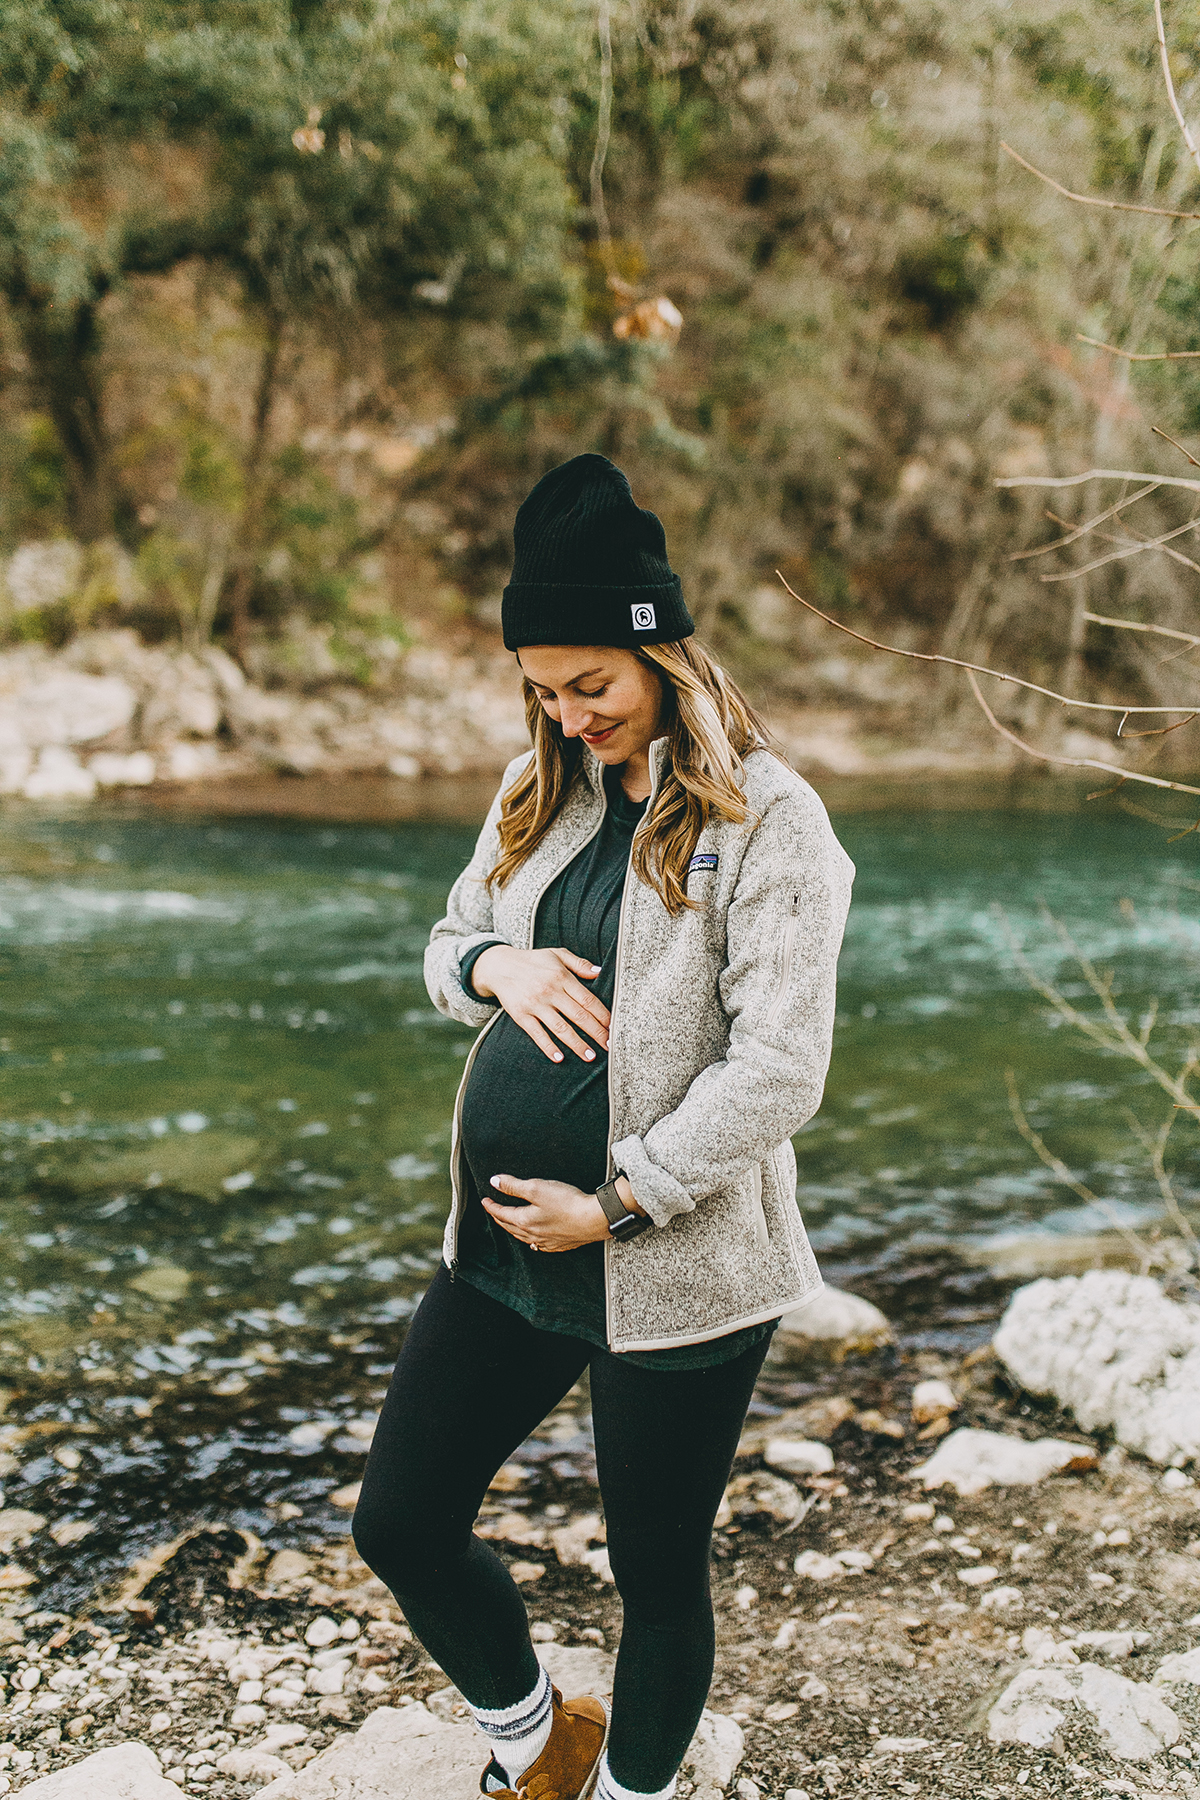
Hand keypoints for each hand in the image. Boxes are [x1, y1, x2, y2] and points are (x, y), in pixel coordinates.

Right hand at [470, 945, 610, 1062]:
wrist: (499, 966)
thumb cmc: (533, 961)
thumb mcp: (557, 954)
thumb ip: (579, 964)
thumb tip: (600, 972)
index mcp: (561, 976)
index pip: (588, 1000)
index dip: (602, 1015)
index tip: (613, 1028)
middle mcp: (550, 991)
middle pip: (578, 1016)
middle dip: (596, 1033)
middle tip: (609, 1047)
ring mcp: (535, 1004)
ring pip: (560, 1028)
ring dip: (577, 1044)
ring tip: (590, 1057)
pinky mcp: (521, 1015)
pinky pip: (537, 1034)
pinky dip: (548, 1047)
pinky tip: (559, 1058)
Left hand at [483, 1174, 610, 1251]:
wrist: (594, 1220)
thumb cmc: (568, 1203)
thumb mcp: (536, 1187)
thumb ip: (513, 1185)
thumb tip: (495, 1182)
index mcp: (525, 1221)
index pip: (502, 1213)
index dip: (491, 1206)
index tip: (485, 1200)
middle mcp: (533, 1235)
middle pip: (510, 1227)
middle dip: (500, 1218)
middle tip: (494, 1211)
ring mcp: (547, 1242)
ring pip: (523, 1237)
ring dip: (514, 1230)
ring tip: (510, 1225)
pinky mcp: (561, 1244)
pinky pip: (539, 1245)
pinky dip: (531, 1240)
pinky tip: (534, 1240)